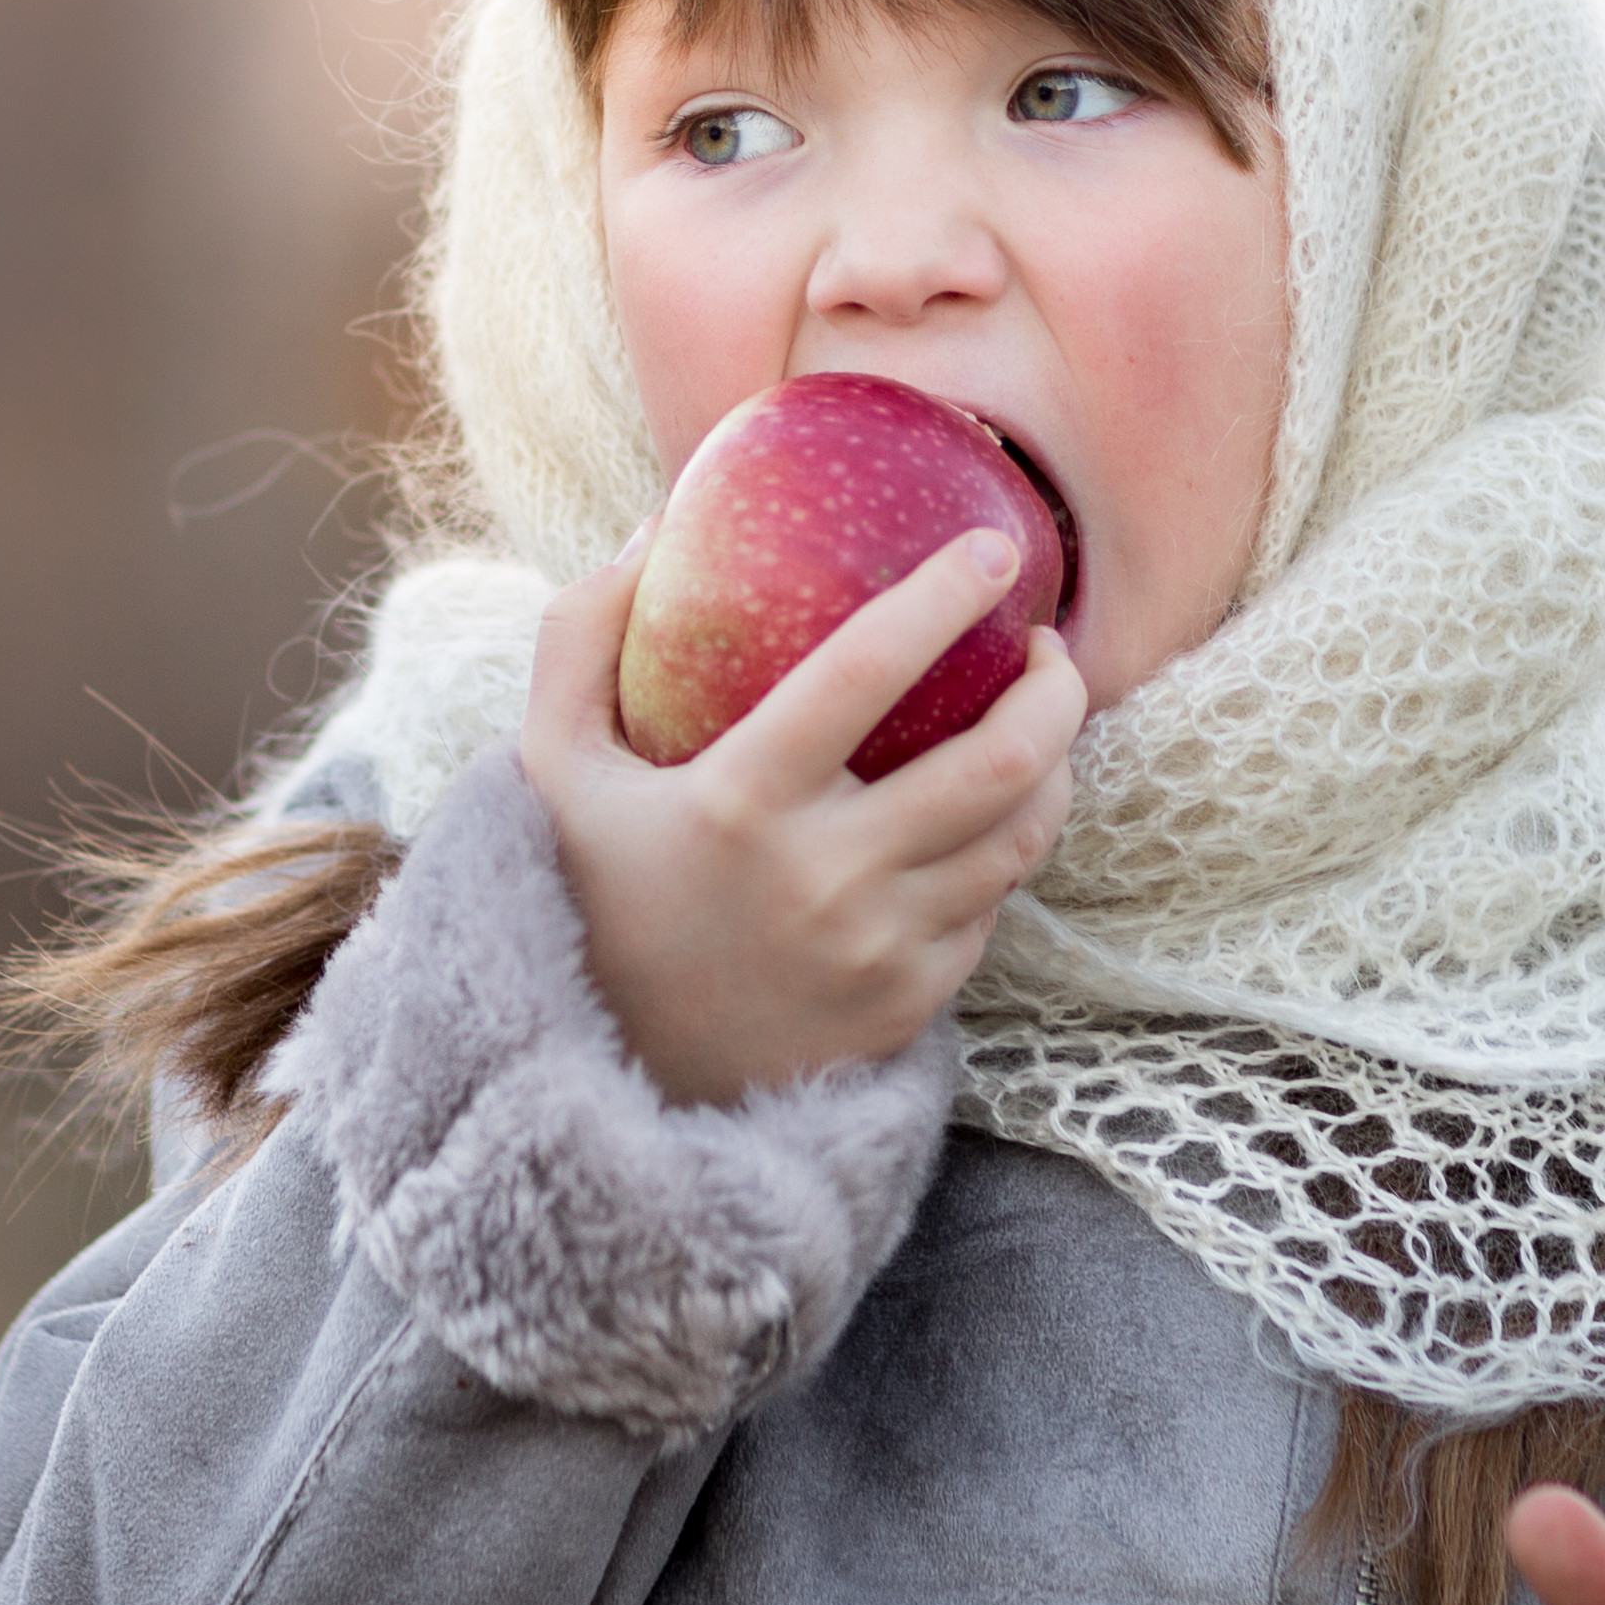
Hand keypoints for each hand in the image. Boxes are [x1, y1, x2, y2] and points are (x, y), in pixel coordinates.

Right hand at [518, 523, 1081, 1105]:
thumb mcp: (550, 766)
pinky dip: (1003, 850)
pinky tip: (985, 815)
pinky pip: (991, 910)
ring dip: (1053, 767)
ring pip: (1021, 841)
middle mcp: (823, 879)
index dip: (940, 598)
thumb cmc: (584, 896)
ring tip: (1039, 720)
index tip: (992, 549)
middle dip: (1055, 690)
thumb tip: (657, 526)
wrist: (602, 1079)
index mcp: (738, 804)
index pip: (864, 673)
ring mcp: (876, 951)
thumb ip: (581, 636)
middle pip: (997, 766)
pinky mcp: (906, 1005)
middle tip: (1047, 647)